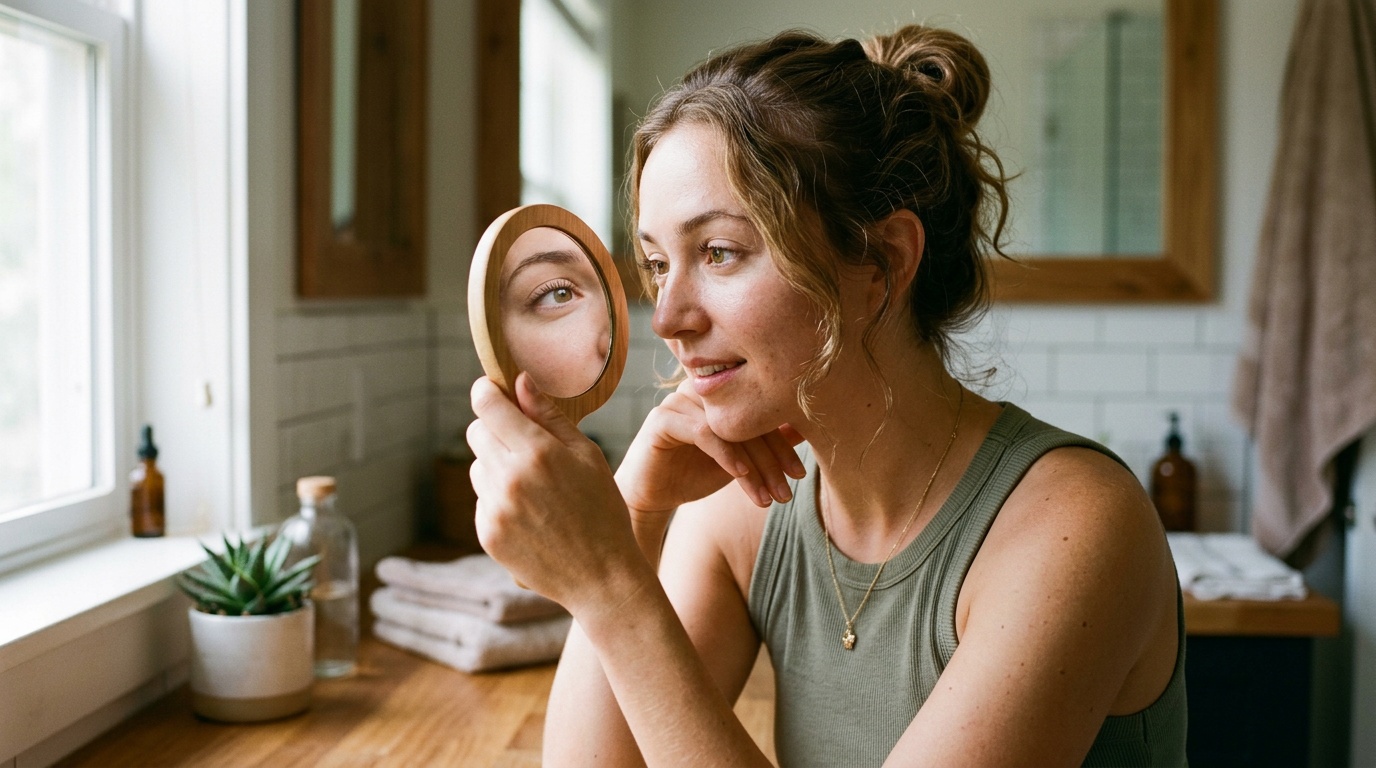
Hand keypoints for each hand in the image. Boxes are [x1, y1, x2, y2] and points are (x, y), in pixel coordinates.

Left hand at [466, 374, 642, 610]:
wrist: (601, 576)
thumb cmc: (603, 509)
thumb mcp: (587, 456)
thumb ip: (549, 416)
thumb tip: (519, 381)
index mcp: (537, 453)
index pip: (487, 405)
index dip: (486, 391)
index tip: (493, 391)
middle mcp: (509, 478)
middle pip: (476, 431)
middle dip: (495, 428)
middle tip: (523, 442)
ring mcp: (494, 509)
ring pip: (477, 467)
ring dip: (496, 466)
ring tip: (534, 486)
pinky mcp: (487, 534)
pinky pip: (482, 500)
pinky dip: (499, 499)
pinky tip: (531, 513)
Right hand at [616, 380, 805, 518]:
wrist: (653, 494)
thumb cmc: (696, 472)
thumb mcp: (741, 460)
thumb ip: (767, 442)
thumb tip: (807, 429)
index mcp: (721, 393)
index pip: (760, 413)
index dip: (783, 444)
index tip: (800, 475)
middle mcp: (701, 390)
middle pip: (747, 419)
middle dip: (772, 460)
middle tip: (788, 491)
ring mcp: (679, 400)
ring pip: (728, 429)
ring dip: (753, 467)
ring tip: (767, 496)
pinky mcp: (662, 418)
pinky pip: (701, 433)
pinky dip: (725, 455)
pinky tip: (741, 475)